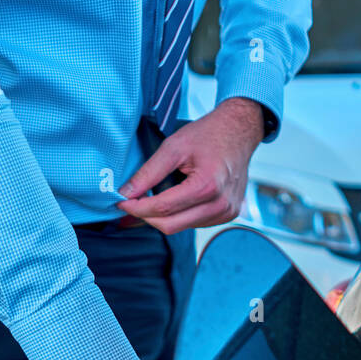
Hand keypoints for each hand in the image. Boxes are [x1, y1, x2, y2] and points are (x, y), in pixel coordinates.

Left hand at [117, 97, 265, 234]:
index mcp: (207, 186)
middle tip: (130, 205)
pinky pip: (194, 224)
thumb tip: (126, 192)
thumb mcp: (174, 147)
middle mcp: (220, 205)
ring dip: (161, 217)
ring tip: (150, 200)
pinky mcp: (227, 215)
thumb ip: (148, 172)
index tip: (121, 202)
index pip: (163, 208)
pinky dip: (178, 216)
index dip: (137, 207)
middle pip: (170, 226)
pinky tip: (173, 200)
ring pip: (181, 228)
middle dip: (145, 217)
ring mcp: (226, 213)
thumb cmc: (209, 134)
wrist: (239, 131)